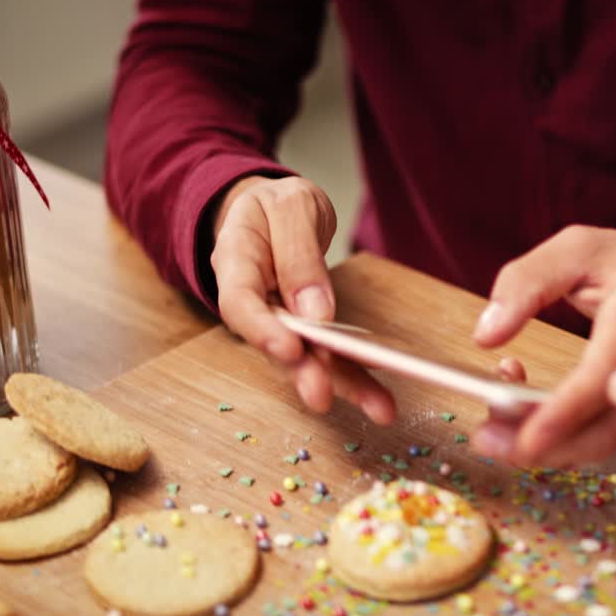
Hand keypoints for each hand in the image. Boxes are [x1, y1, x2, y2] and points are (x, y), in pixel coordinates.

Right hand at [209, 175, 394, 421]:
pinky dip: (354, 375)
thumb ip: (299, 254)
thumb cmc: (276, 205)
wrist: (273, 209)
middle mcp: (253, 300)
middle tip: (323, 396)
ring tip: (380, 409)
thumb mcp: (291, 206)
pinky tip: (380, 397)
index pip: (240, 303)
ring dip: (342, 385)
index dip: (262, 331)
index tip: (290, 350)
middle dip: (303, 372)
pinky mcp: (304, 332)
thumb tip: (315, 311)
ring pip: (306, 359)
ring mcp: (278, 321)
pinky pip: (327, 355)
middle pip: (274, 343)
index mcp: (235, 260)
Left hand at [471, 225, 615, 465]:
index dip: (560, 415)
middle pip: (598, 432)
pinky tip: (523, 406)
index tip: (521, 437)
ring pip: (597, 443)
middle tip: (484, 438)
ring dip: (544, 446)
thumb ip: (527, 281)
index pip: (599, 382)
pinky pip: (598, 436)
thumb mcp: (579, 248)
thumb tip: (486, 334)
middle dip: (540, 448)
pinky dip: (558, 436)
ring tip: (493, 424)